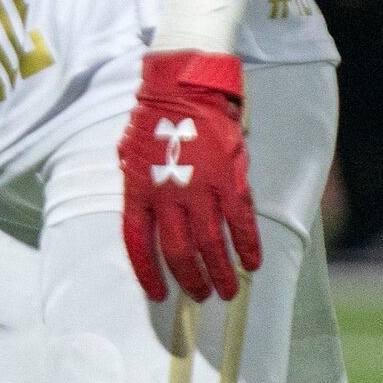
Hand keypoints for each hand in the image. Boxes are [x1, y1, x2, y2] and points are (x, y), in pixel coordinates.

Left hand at [120, 51, 263, 302]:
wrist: (184, 86)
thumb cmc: (155, 119)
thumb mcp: (130, 154)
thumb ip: (136, 185)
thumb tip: (143, 214)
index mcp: (137, 190)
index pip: (138, 244)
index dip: (149, 273)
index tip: (159, 294)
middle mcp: (166, 195)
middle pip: (178, 252)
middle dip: (191, 280)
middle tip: (201, 295)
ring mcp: (200, 188)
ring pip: (211, 245)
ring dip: (220, 273)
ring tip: (227, 291)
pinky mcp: (230, 180)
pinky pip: (241, 223)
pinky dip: (248, 247)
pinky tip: (253, 264)